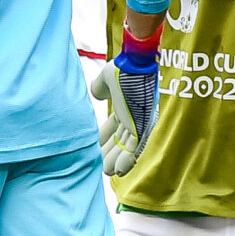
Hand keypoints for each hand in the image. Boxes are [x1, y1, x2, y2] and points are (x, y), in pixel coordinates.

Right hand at [95, 22, 162, 176]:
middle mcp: (134, 118)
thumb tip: (96, 94)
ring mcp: (138, 123)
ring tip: (108, 172)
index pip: (113, 128)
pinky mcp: (141, 126)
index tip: (93, 148)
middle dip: (109, 154)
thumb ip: (99, 89)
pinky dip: (126, 160)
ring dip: (116, 161)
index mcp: (126, 109)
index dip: (103, 139)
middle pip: (119, 141)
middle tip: (100, 167)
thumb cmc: (123, 68)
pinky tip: (119, 171)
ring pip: (126, 148)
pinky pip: (134, 147)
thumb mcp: (105, 80)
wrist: (134, 62)